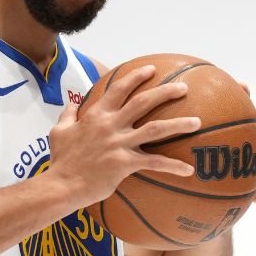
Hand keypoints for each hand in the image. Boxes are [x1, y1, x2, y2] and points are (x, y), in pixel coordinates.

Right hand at [48, 64, 199, 204]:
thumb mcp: (59, 132)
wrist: (61, 185)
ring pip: (155, 129)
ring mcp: (119, 144)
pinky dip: (173, 166)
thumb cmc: (61, 160)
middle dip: (165, 92)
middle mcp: (110, 125)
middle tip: (184, 88)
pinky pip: (154, 163)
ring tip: (197, 122)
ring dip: (178, 124)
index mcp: (96, 115)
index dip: (136, 77)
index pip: (119, 89)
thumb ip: (68, 115)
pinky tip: (189, 170)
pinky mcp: (125, 164)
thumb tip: (71, 104)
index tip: (152, 70)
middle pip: (143, 102)